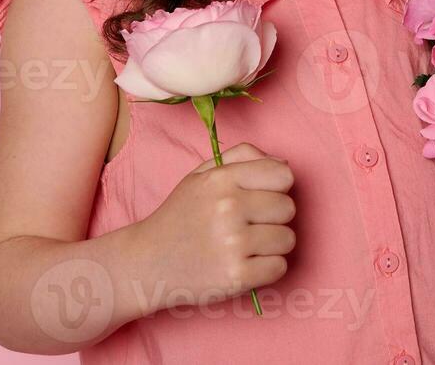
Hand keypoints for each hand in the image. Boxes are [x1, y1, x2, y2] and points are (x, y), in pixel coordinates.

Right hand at [135, 141, 296, 310]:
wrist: (146, 263)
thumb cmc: (179, 216)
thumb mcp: (201, 175)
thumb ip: (242, 157)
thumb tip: (284, 162)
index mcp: (222, 179)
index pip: (283, 174)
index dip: (276, 187)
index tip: (260, 197)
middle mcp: (229, 208)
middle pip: (288, 208)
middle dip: (274, 217)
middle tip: (249, 224)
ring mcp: (233, 243)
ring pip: (288, 239)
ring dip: (272, 245)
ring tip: (246, 245)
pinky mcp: (237, 276)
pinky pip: (280, 267)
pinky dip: (267, 269)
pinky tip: (245, 264)